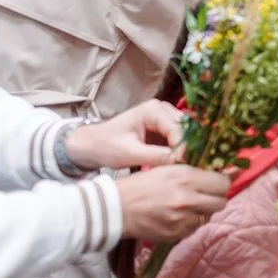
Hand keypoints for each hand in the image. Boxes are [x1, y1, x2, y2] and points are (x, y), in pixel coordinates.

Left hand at [65, 99, 184, 170]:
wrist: (90, 145)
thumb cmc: (106, 146)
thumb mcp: (130, 153)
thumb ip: (156, 156)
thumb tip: (180, 161)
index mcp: (153, 110)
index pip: (177, 129)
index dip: (183, 148)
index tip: (183, 166)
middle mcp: (162, 109)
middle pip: (185, 128)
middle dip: (187, 147)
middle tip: (186, 167)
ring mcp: (163, 118)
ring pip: (184, 133)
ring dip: (184, 149)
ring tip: (182, 166)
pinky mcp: (162, 129)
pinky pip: (177, 138)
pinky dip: (178, 150)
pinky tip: (176, 163)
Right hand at [116, 165, 229, 242]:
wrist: (116, 208)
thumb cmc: (141, 184)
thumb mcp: (168, 168)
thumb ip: (195, 170)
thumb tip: (225, 171)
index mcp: (186, 178)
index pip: (223, 183)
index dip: (223, 181)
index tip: (220, 180)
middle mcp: (187, 200)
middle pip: (221, 202)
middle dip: (216, 197)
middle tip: (206, 193)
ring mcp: (182, 220)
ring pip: (208, 216)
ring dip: (203, 210)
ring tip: (188, 204)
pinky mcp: (175, 234)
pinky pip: (194, 228)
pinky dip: (190, 222)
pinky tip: (178, 215)